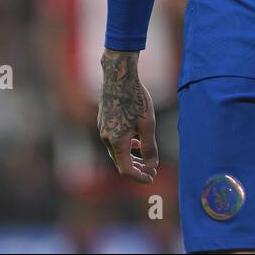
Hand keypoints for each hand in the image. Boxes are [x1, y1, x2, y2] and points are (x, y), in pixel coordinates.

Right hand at [97, 49, 157, 182]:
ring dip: (130, 157)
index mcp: (116, 141)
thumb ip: (149, 147)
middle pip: (120, 162)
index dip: (140, 177)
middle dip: (136, 169)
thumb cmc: (136, 98)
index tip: (152, 178)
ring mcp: (102, 129)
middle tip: (151, 171)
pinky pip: (113, 141)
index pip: (126, 170)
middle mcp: (106, 138)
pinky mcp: (102, 121)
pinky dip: (124, 146)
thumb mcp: (148, 124)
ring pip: (116, 151)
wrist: (118, 76)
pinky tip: (135, 141)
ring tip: (144, 158)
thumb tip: (152, 165)